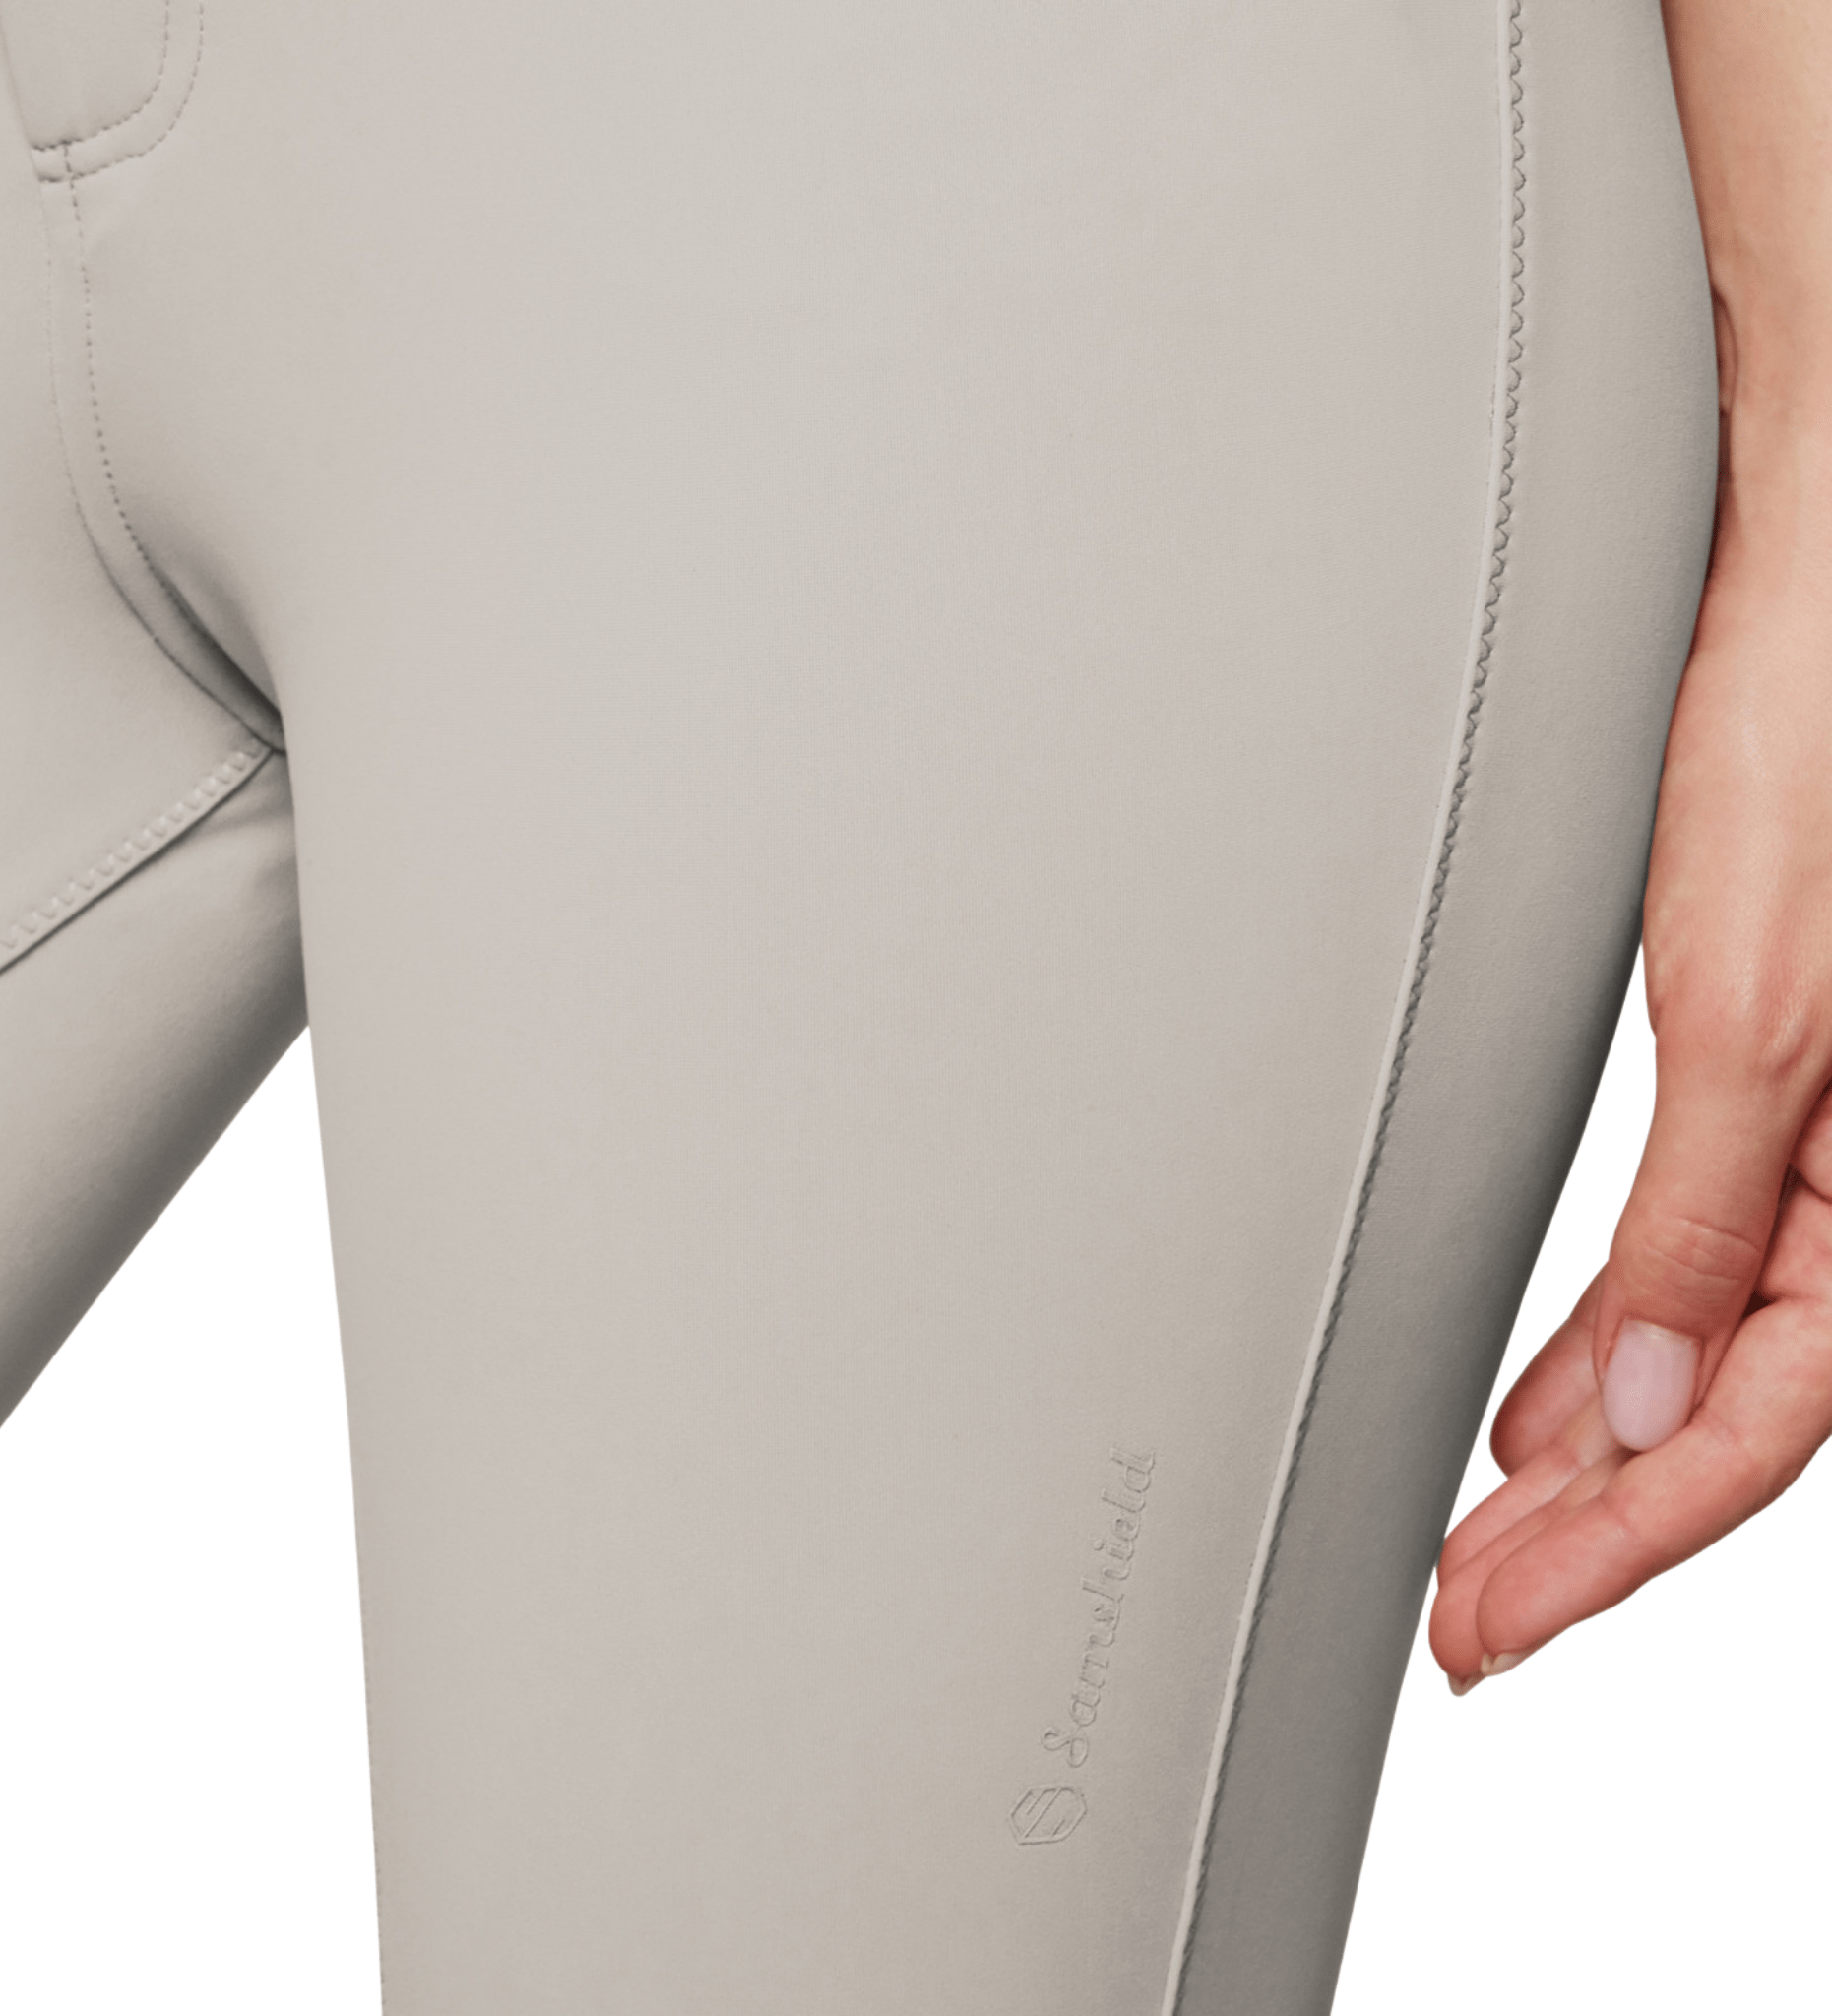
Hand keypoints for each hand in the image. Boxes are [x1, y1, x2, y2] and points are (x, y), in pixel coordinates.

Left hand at [1431, 429, 1831, 1690]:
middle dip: (1587, 1539)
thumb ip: (1708, 1227)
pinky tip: (1560, 1411)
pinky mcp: (1769, 1087)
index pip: (1740, 1439)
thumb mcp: (1753, 1019)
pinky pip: (1697, 1269)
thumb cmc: (1810, 764)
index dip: (1613, 1557)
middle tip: (1470, 1624)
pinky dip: (1614, 1355)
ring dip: (1595, 1464)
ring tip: (1495, 1549)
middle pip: (1715, 1420)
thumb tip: (1640, 1409)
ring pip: (1701, 1358)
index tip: (1493, 1626)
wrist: (1811, 612)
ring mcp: (1815, 1145)